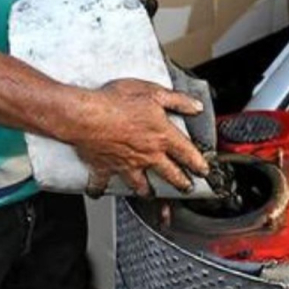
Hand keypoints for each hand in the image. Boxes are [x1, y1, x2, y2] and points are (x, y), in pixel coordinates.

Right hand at [68, 78, 209, 196]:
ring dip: (146, 191)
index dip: (198, 163)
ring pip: (140, 184)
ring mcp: (125, 164)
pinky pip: (102, 183)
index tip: (204, 171)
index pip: (187, 153)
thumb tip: (196, 106)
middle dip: (180, 183)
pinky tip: (99, 193)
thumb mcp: (154, 93)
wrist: (84, 115)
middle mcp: (146, 154)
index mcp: (161, 136)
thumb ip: (178, 101)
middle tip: (187, 189)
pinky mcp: (104, 168)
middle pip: (169, 173)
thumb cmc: (117, 102)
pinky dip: (100, 189)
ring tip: (150, 195)